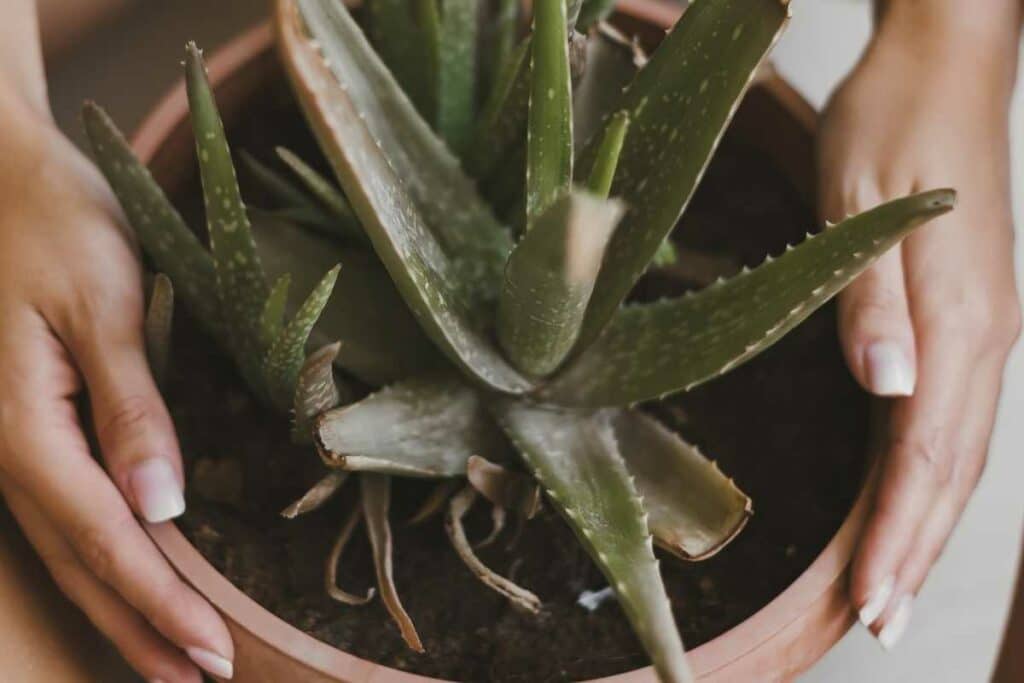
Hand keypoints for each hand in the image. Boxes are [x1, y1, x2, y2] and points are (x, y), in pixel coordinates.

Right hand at [0, 107, 233, 680]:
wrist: (5, 177)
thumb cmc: (56, 225)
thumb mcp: (101, 306)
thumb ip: (130, 405)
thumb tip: (158, 505)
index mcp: (27, 427)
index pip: (105, 539)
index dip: (160, 602)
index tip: (212, 653)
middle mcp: (12, 451)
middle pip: (83, 564)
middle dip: (143, 630)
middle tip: (204, 681)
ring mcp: (15, 445)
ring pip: (71, 552)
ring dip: (125, 611)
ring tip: (174, 662)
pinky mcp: (32, 430)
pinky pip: (67, 516)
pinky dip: (107, 565)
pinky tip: (138, 587)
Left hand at [819, 13, 1020, 648]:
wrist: (941, 70)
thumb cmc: (895, 126)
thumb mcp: (862, 208)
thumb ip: (873, 303)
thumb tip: (887, 389)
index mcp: (956, 321)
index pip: (926, 455)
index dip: (897, 533)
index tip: (868, 599)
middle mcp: (979, 337)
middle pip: (949, 469)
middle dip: (912, 549)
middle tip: (875, 621)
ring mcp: (979, 329)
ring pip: (954, 451)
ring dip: (923, 522)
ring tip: (889, 584)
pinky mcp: (964, 316)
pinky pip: (949, 416)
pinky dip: (927, 472)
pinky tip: (909, 497)